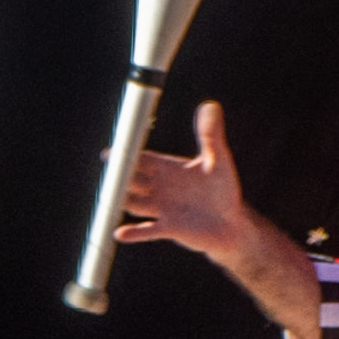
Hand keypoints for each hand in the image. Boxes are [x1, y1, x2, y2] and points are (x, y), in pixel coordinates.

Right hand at [114, 101, 262, 254]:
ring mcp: (162, 209)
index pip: (141, 160)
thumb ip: (210, 134)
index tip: (108, 153)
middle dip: (118, 177)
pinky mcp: (169, 228)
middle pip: (131, 180)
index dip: (125, 155)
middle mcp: (159, 189)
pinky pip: (147, 230)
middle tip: (107, 172)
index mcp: (167, 170)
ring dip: (120, 201)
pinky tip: (120, 233)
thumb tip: (210, 105)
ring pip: (133, 203)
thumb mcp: (218, 159)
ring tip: (108, 198)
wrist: (231, 224)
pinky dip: (134, 233)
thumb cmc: (223, 191)